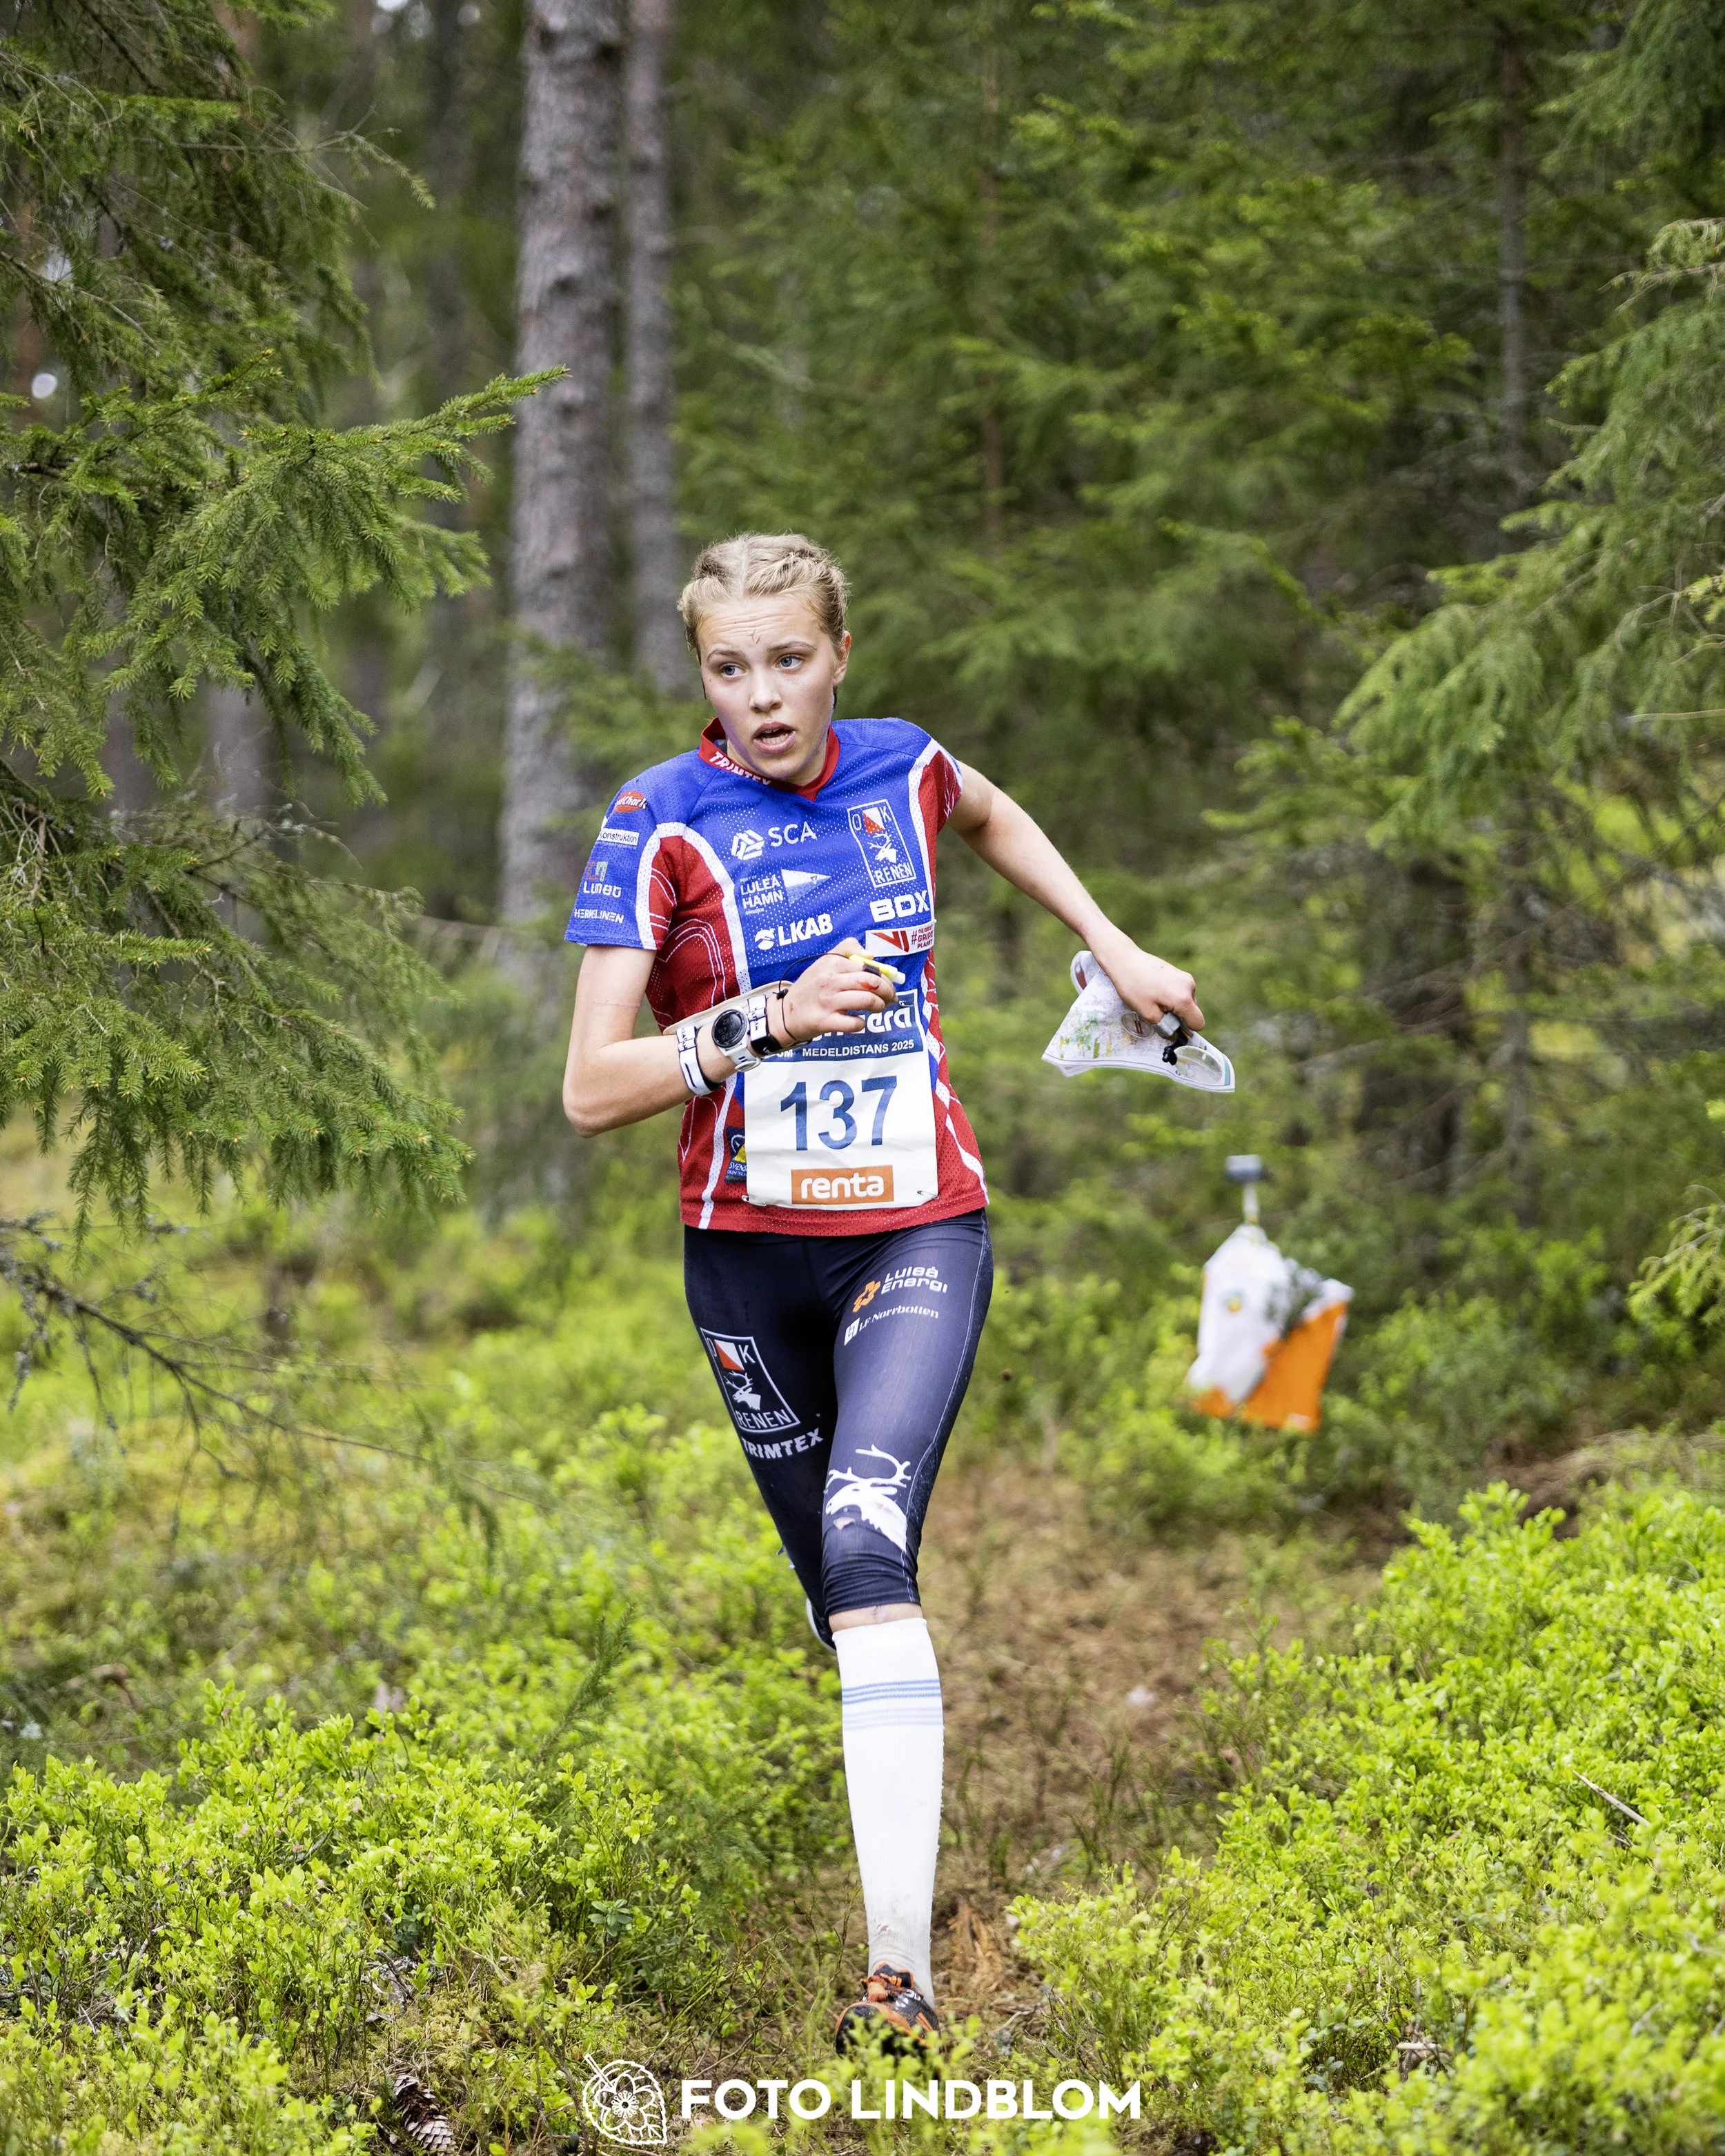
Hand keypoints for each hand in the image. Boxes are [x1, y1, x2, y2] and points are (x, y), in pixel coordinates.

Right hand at [780, 940, 896, 1042]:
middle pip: (872, 983)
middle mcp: (830, 981)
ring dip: (879, 1006)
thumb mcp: (824, 961)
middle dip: (888, 992)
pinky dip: (862, 1023)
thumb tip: (870, 955)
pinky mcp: (826, 1022)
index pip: (869, 968)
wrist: (786, 1013)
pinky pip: (855, 1023)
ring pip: (868, 1001)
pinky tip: (858, 1021)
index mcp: (832, 963)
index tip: (888, 984)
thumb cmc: (811, 986)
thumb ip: (847, 949)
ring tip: (877, 1008)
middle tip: (890, 998)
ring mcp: (828, 1002)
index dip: (885, 977)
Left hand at [1093, 937, 1203, 1031]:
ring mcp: (1185, 977)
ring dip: (1173, 1005)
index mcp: (1184, 999)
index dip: (1186, 1029)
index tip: (1170, 1025)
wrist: (1125, 960)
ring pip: (1185, 1001)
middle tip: (1156, 1010)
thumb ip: (1165, 1027)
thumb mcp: (1147, 1013)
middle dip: (1177, 1016)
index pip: (1198, 1023)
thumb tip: (1175, 1034)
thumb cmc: (1134, 987)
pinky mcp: (1179, 972)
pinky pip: (1180, 991)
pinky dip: (1171, 995)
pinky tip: (1154, 989)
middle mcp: (1190, 987)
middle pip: (1191, 1012)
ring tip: (1153, 998)